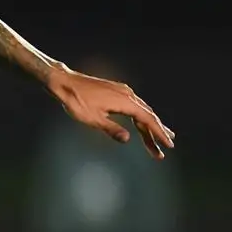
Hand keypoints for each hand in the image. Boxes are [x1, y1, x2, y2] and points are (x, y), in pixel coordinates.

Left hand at [50, 67, 174, 158]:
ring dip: (149, 126)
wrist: (64, 82)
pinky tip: (141, 125)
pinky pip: (133, 106)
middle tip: (165, 149)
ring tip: (159, 139)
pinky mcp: (116, 92)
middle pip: (147, 116)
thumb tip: (127, 139)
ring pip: (141, 111)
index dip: (159, 133)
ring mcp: (122, 92)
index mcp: (125, 101)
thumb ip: (111, 129)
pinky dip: (139, 118)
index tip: (168, 145)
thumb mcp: (92, 119)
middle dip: (156, 133)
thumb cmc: (76, 101)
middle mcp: (128, 94)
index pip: (148, 120)